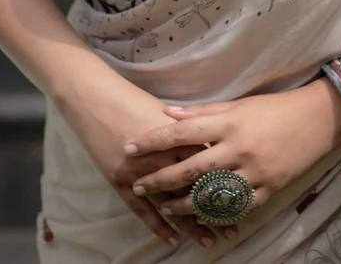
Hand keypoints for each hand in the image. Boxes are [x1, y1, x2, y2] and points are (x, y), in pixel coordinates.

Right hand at [56, 73, 238, 248]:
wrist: (96, 98)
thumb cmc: (133, 101)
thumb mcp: (166, 113)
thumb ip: (191, 130)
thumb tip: (215, 141)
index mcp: (179, 136)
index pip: (209, 165)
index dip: (226, 185)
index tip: (244, 200)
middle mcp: (163, 156)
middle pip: (194, 189)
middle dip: (214, 212)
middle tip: (232, 231)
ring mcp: (140, 171)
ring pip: (172, 205)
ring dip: (191, 225)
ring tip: (209, 241)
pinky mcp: (120, 180)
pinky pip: (142, 210)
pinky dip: (158, 225)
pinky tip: (173, 239)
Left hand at [124, 82, 340, 221]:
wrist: (316, 121)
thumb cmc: (273, 108)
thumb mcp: (238, 104)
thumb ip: (202, 112)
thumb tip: (167, 113)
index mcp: (229, 123)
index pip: (182, 132)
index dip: (153, 140)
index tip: (129, 147)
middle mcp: (238, 149)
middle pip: (191, 169)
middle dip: (160, 179)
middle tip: (138, 185)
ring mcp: (253, 173)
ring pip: (209, 196)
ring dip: (182, 204)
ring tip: (163, 207)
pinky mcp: (266, 191)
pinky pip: (235, 208)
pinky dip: (214, 215)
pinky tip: (198, 218)